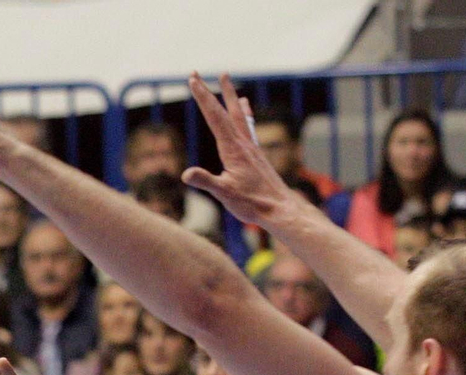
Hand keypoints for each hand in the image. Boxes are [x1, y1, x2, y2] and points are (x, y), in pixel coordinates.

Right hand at [182, 73, 295, 230]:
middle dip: (211, 91)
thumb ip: (206, 181)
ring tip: (228, 83)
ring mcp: (251, 148)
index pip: (214, 117)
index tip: (193, 79)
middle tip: (199, 73)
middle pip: (226, 110)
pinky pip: (248, 127)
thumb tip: (186, 175)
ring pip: (239, 116)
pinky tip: (246, 111)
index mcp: (233, 149)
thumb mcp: (224, 194)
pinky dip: (244, 114)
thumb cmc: (252, 204)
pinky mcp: (256, 155)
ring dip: (230, 98)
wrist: (280, 209)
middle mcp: (243, 143)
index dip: (203, 97)